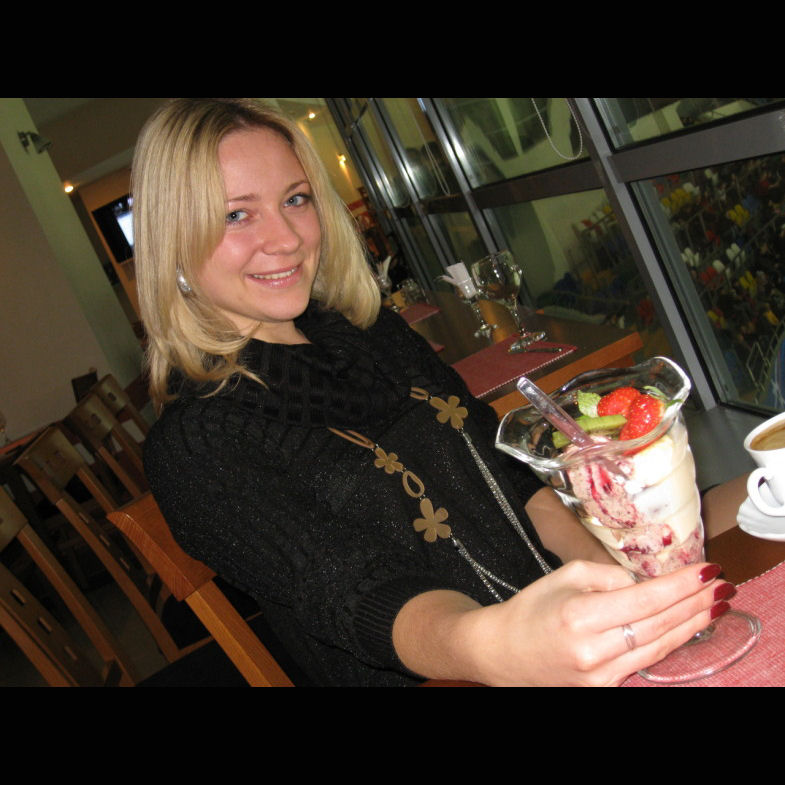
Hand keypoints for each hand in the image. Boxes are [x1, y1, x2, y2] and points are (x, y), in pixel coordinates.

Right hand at [451, 560, 731, 685]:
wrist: (503, 652)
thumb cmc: (532, 607)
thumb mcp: (566, 576)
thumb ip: (609, 576)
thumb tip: (643, 584)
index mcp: (580, 615)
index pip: (645, 599)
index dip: (681, 585)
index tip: (707, 569)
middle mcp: (593, 650)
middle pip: (659, 625)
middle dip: (695, 603)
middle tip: (721, 585)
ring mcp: (600, 675)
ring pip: (659, 648)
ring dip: (692, 625)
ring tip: (715, 605)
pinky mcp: (603, 688)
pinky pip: (644, 662)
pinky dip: (668, 642)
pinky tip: (687, 627)